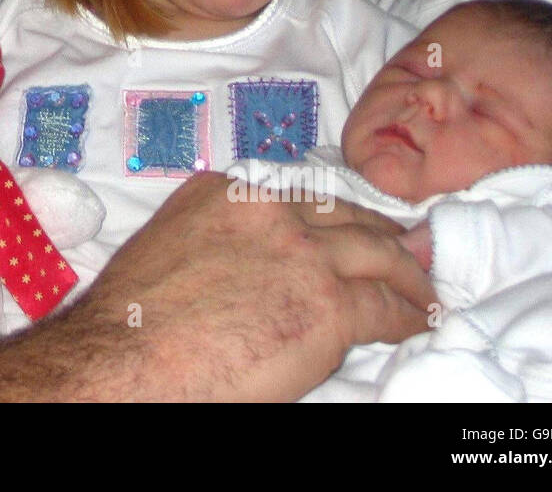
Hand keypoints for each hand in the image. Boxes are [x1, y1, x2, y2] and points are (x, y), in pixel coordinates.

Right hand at [67, 171, 435, 400]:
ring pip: (378, 254)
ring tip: (423, 288)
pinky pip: (387, 308)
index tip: (349, 230)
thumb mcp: (169, 248)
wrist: (128, 360)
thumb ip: (217, 241)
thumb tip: (249, 270)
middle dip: (381, 233)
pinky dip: (409, 316)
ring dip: (407, 273)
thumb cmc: (132, 322)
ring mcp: (304, 253)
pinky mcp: (329, 305)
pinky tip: (418, 323)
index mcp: (224, 192)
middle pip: (345, 216)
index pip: (299, 197)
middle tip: (406, 249)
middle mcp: (268, 209)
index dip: (332, 217)